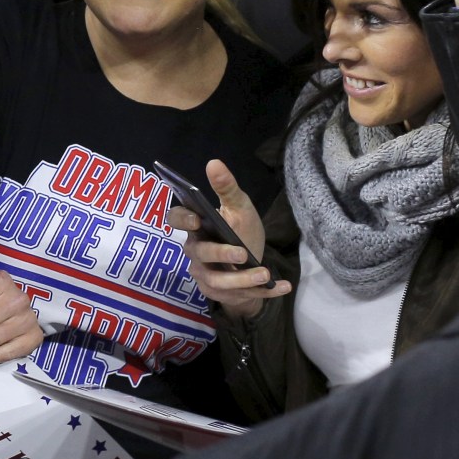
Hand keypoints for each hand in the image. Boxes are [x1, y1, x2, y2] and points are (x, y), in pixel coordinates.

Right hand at [168, 160, 284, 319]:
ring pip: (219, 281)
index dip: (182, 220)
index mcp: (197, 228)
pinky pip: (241, 296)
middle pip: (200, 254)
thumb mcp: (239, 208)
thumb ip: (227, 188)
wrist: (252, 264)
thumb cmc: (241, 231)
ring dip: (243, 280)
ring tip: (265, 274)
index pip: (176, 220)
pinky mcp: (222, 295)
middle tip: (241, 253)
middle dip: (220, 254)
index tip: (197, 219)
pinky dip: (264, 292)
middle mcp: (196, 253)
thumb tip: (214, 162)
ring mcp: (206, 276)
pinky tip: (282, 286)